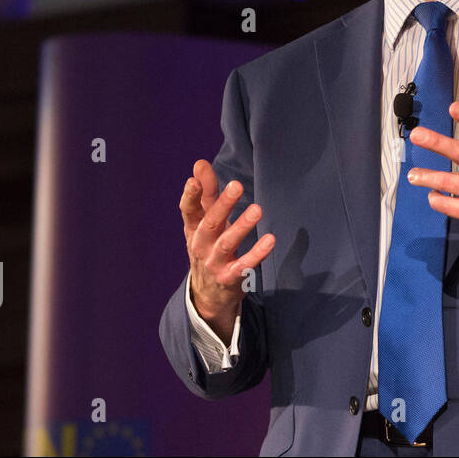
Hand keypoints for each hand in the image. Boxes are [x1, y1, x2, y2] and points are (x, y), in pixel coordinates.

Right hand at [181, 159, 274, 342]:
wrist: (208, 294)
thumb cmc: (209, 246)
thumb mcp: (204, 222)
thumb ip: (206, 193)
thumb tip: (200, 163)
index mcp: (193, 229)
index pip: (188, 211)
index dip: (190, 196)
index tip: (194, 180)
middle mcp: (201, 245)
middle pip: (210, 224)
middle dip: (222, 205)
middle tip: (237, 185)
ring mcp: (215, 263)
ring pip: (227, 244)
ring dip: (242, 227)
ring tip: (257, 210)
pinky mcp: (231, 278)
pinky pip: (244, 266)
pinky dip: (257, 254)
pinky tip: (270, 240)